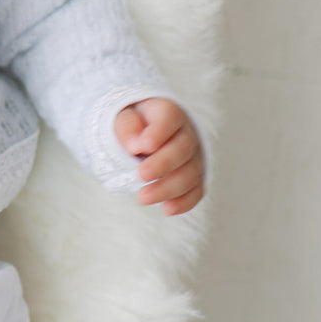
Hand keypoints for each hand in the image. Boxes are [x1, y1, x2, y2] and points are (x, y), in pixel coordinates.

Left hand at [114, 98, 204, 215]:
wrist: (144, 132)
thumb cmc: (133, 123)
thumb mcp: (124, 118)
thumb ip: (127, 127)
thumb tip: (135, 146)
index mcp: (169, 112)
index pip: (169, 118)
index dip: (159, 132)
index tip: (144, 146)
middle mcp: (188, 133)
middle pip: (182, 149)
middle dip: (162, 165)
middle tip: (140, 175)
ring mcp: (195, 156)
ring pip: (190, 174)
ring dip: (168, 188)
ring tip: (142, 197)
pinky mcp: (196, 177)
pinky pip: (196, 191)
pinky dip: (184, 202)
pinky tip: (167, 209)